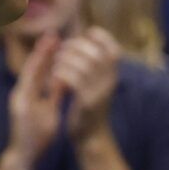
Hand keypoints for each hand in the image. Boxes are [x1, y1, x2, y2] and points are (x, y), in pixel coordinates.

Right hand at [6, 32, 63, 165]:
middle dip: (43, 50)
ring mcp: (19, 98)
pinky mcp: (19, 106)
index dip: (48, 54)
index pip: (40, 70)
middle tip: (53, 33)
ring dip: (39, 57)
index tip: (58, 39)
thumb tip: (62, 78)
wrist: (24, 156)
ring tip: (48, 42)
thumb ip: (53, 94)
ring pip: (29, 72)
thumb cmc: (37, 135)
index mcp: (30, 93)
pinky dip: (35, 73)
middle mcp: (22, 92)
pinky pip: (29, 86)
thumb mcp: (49, 110)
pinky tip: (42, 62)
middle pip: (33, 67)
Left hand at [55, 26, 121, 142]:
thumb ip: (95, 64)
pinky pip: (74, 79)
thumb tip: (87, 37)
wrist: (91, 135)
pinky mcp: (87, 102)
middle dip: (76, 47)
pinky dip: (62, 73)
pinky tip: (54, 76)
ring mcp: (100, 92)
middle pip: (95, 54)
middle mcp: (110, 82)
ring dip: (66, 59)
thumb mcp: (97, 84)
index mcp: (113, 76)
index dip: (101, 37)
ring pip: (83, 65)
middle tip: (62, 50)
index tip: (85, 34)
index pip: (113, 49)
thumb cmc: (89, 106)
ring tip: (56, 63)